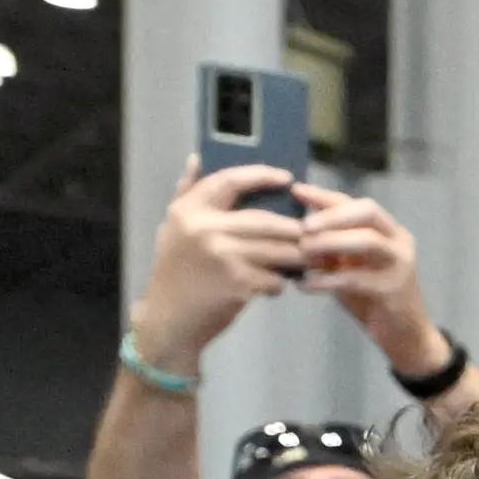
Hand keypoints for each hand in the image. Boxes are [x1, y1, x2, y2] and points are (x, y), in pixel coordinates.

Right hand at [131, 159, 310, 370]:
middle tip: (309, 230)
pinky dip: (279, 282)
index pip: (231, 181)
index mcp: (189, 211)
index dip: (262, 176)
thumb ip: (185, 192)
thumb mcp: (172, 228)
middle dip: (292, 227)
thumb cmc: (173, 272)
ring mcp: (224, 256)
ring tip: (304, 257)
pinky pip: (274, 278)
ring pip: (276, 249)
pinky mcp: (239, 284)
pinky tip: (276, 285)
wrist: (169, 320)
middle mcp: (206, 229)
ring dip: (295, 255)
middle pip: (264, 220)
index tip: (287, 178)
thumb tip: (196, 157)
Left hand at [291, 186, 445, 378]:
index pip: (356, 203)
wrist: (404, 337)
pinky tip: (305, 285)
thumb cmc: (374, 299)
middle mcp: (399, 241)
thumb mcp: (350, 267)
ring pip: (366, 240)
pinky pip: (356, 279)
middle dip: (332, 216)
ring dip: (331, 243)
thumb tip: (299, 226)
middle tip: (303, 227)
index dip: (325, 196)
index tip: (296, 190)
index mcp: (389, 231)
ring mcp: (400, 265)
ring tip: (304, 252)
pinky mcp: (394, 290)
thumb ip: (332, 248)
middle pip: (367, 212)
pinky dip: (326, 280)